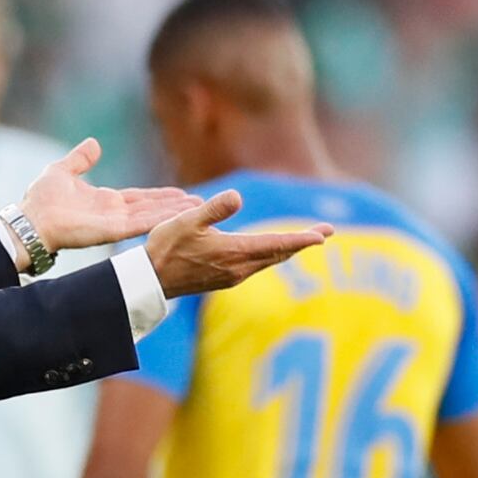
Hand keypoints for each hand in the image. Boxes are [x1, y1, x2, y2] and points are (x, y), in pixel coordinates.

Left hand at [17, 138, 202, 252]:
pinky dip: (159, 220)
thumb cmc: (41, 200)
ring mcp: (114, 224)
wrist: (30, 221)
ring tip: (198, 208)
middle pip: (152, 208)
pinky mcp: (110, 231)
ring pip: (151, 216)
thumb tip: (94, 143)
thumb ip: (80, 159)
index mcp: (105, 201)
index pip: (140, 197)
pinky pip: (140, 225)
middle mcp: (114, 213)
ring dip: (174, 213)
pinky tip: (176, 217)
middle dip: (175, 205)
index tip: (181, 193)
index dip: (161, 196)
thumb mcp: (62, 170)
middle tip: (200, 202)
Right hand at [146, 189, 333, 298]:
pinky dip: (271, 255)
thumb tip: (238, 196)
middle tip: (326, 231)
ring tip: (304, 240)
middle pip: (279, 254)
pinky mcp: (224, 279)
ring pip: (269, 261)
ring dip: (287, 249)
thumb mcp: (187, 221)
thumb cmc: (166, 247)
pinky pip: (257, 265)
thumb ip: (213, 208)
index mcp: (234, 252)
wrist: (151, 281)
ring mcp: (233, 276)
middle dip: (302, 242)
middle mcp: (239, 268)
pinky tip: (270, 251)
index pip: (276, 244)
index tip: (324, 235)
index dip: (301, 239)